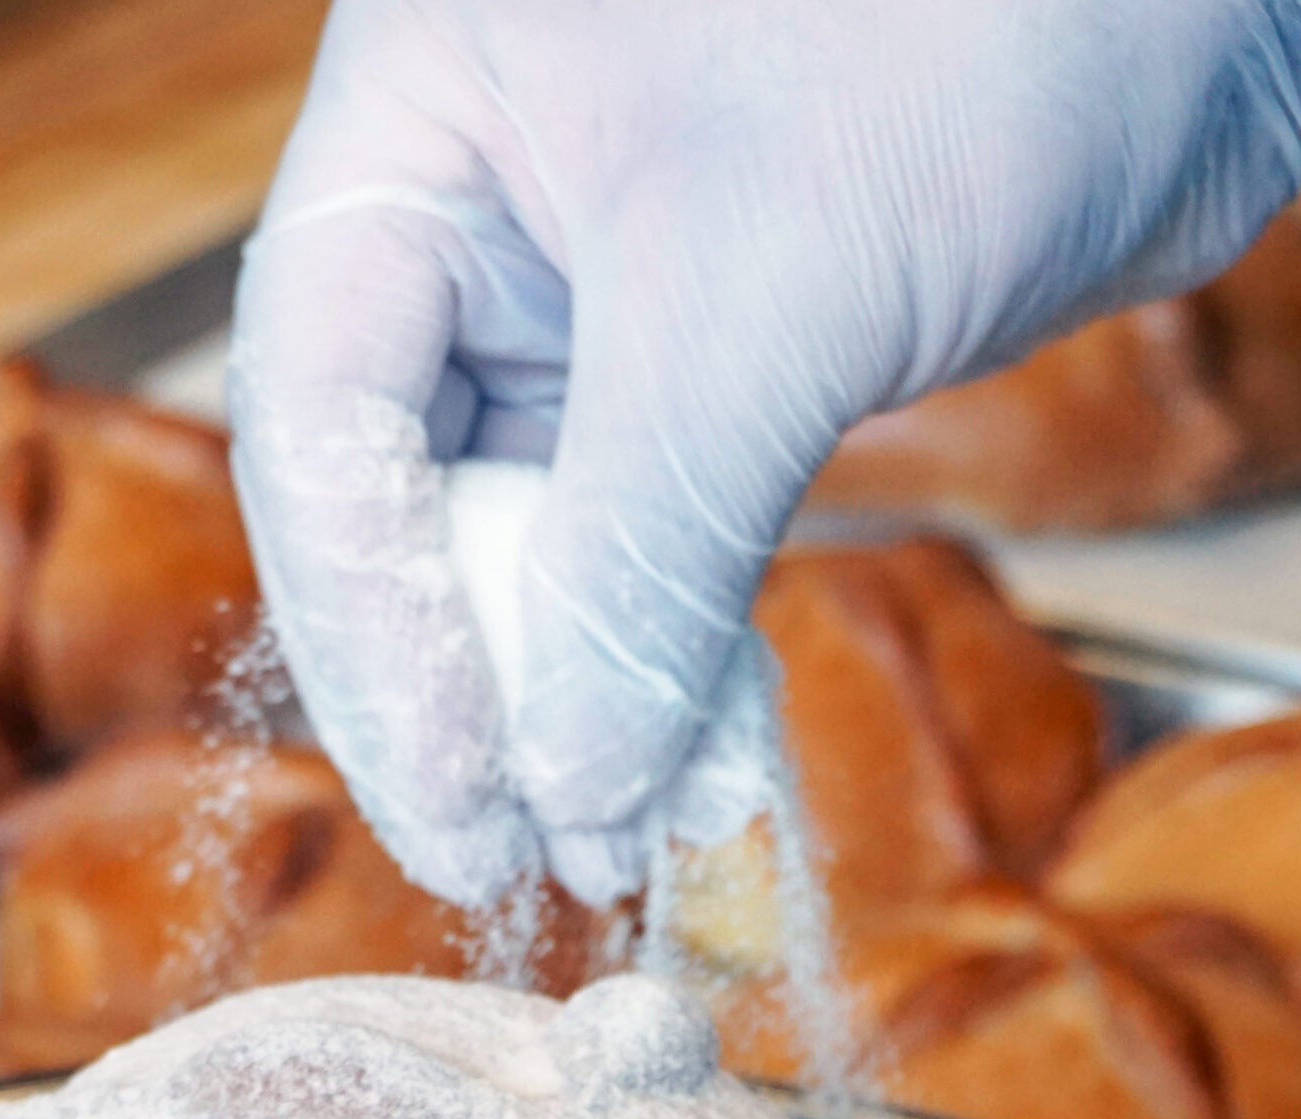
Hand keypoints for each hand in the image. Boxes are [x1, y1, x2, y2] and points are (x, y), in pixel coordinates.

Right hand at [228, 0, 1300, 905]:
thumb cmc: (980, 18)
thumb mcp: (764, 291)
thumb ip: (638, 552)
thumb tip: (565, 787)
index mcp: (419, 122)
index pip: (320, 417)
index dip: (377, 628)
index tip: (457, 792)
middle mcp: (479, 207)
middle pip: (397, 501)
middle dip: (464, 692)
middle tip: (500, 853)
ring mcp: (591, 291)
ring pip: (524, 542)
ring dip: (569, 703)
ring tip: (609, 842)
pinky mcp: (708, 360)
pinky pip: (641, 546)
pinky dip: (665, 660)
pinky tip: (690, 769)